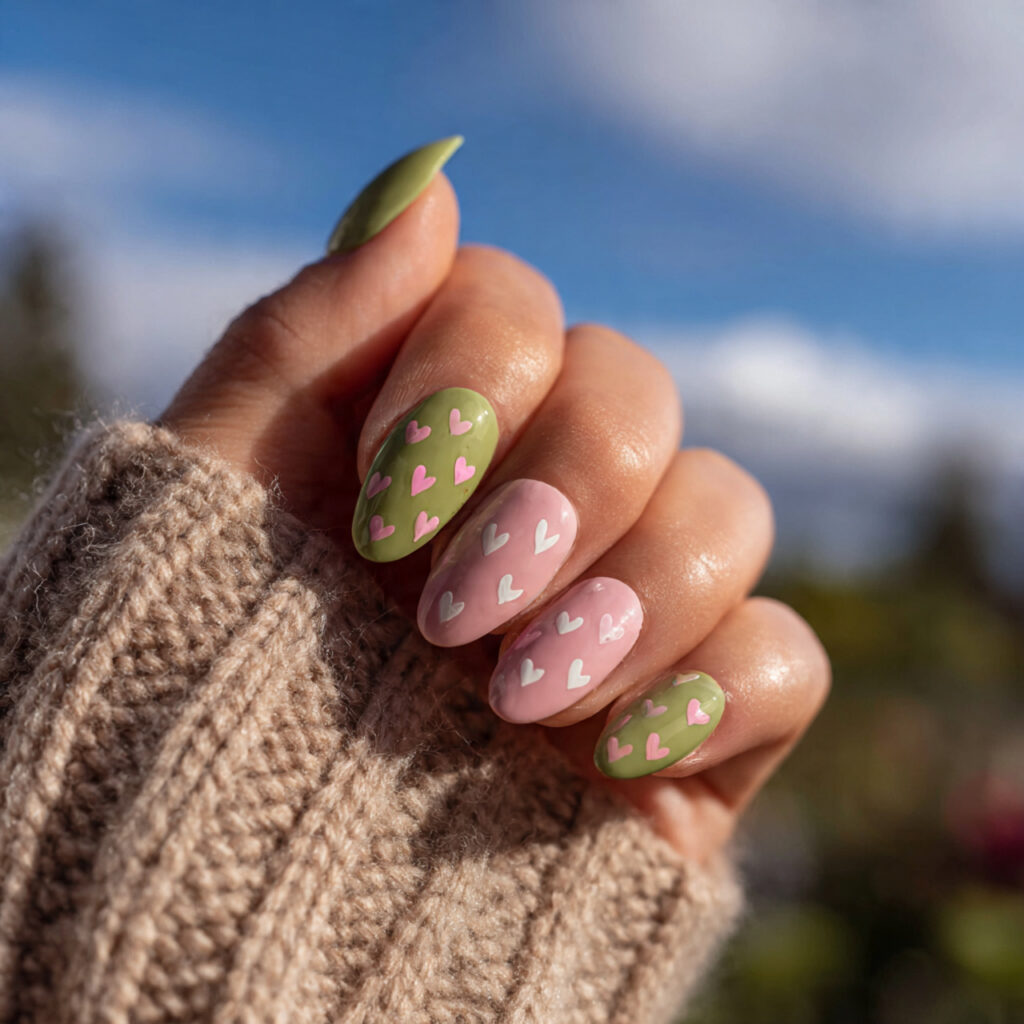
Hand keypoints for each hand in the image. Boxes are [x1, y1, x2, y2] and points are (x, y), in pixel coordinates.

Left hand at [162, 169, 828, 863]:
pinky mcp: (700, 718)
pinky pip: (787, 660)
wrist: (248, 894)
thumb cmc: (208, 686)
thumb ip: (305, 331)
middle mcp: (546, 499)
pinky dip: (715, 688)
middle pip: (636, 392)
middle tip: (447, 609)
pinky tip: (609, 750)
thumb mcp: (218, 496)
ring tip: (512, 695)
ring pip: (729, 511)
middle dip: (556, 487)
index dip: (464, 380)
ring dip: (631, 592)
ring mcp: (633, 605)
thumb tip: (426, 181)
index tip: (379, 507)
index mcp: (442, 430)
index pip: (517, 306)